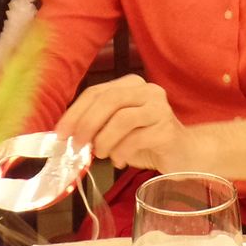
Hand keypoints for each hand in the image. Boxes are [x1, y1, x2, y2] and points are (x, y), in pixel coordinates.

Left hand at [55, 75, 189, 170]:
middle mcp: (148, 91)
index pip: (97, 92)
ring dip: (105, 140)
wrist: (184, 154)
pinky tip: (120, 161)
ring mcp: (160, 109)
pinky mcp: (167, 130)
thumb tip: (68, 135)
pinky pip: (136, 139)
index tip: (60, 133)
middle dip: (87, 124)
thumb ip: (97, 125)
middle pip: (109, 100)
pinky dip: (121, 152)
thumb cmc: (146, 141)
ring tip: (102, 154)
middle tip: (77, 145)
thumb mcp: (117, 129)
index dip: (75, 112)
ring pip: (122, 119)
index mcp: (132, 85)